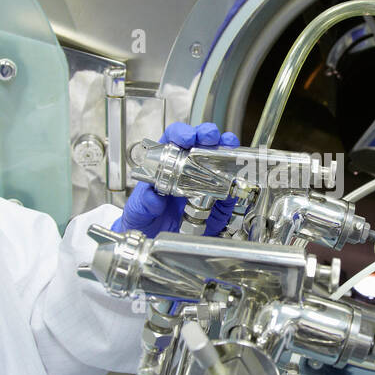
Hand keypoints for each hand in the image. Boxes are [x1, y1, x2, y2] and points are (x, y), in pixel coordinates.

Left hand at [112, 122, 239, 236]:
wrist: (156, 242)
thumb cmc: (145, 220)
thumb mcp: (138, 212)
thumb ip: (144, 204)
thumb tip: (153, 198)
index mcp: (164, 165)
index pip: (173, 140)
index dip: (181, 133)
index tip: (187, 137)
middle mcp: (186, 170)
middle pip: (200, 143)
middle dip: (207, 135)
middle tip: (210, 138)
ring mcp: (204, 184)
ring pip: (219, 160)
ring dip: (227, 151)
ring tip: (229, 150)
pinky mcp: (217, 202)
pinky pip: (230, 190)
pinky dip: (235, 183)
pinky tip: (235, 179)